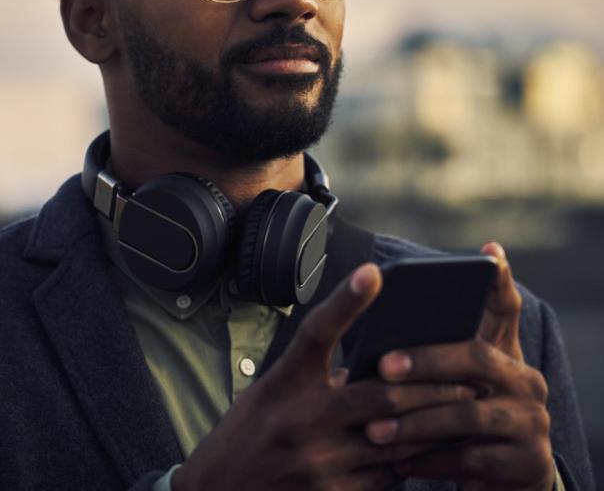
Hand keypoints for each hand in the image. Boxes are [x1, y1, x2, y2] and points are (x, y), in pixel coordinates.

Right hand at [173, 264, 475, 490]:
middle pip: (380, 391)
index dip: (345, 299)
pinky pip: (386, 477)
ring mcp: (316, 461)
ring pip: (393, 438)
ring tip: (466, 412)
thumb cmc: (249, 432)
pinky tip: (431, 452)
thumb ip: (318, 377)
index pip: (317, 331)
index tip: (374, 271)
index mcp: (284, 381)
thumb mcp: (274, 391)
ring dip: (431, 425)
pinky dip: (410, 461)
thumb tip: (370, 371)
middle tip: (468, 376)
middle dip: (430, 385)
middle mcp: (300, 417)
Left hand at [366, 244, 554, 490]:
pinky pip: (469, 459)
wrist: (505, 480)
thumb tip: (376, 338)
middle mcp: (526, 381)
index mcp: (505, 353)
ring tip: (374, 427)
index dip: (499, 280)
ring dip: (415, 421)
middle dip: (426, 360)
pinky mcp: (525, 463)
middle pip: (475, 357)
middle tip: (384, 366)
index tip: (488, 252)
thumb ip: (433, 354)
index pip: (505, 308)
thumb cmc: (464, 418)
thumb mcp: (454, 385)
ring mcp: (530, 422)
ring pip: (467, 414)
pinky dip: (429, 459)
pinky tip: (398, 460)